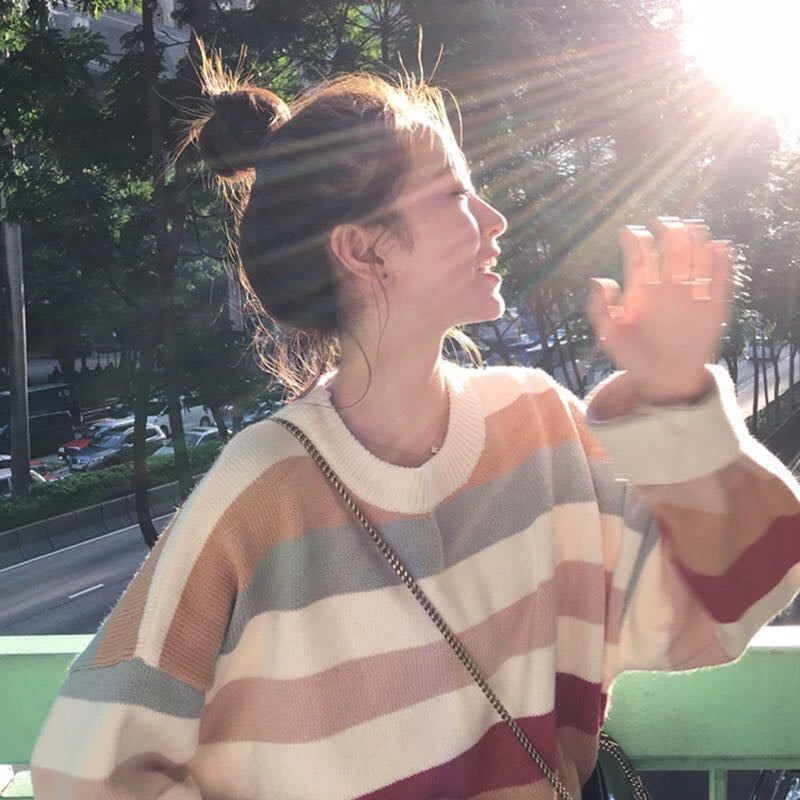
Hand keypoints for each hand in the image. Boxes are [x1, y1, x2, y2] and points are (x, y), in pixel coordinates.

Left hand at [586, 217, 731, 405]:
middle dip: (668, 230)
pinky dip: (722, 263)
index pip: (641, 254)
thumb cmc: (633, 357)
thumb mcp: (610, 336)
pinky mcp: (713, 306)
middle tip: (664, 223)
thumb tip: (599, 279)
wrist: (664, 379)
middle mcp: (667, 285)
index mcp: (642, 288)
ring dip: (695, 239)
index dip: (636, 238)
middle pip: (670, 246)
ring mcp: (691, 293)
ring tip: (691, 229)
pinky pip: (720, 279)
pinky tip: (719, 249)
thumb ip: (601, 310)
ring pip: (696, 255)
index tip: (629, 231)